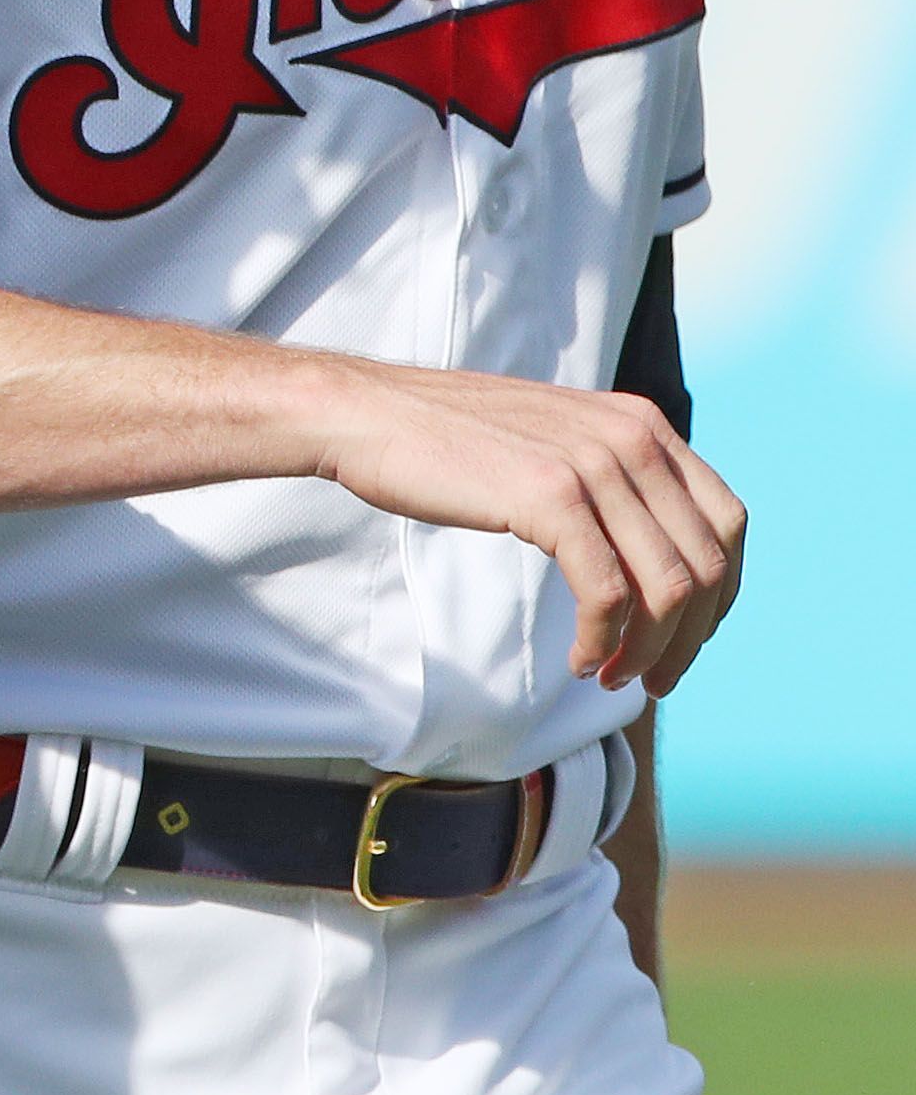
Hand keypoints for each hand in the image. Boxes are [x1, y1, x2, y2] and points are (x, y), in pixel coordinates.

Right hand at [306, 360, 742, 693]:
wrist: (369, 414)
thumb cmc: (449, 440)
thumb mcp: (555, 441)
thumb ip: (610, 475)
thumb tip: (652, 549)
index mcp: (641, 423)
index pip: (727, 521)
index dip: (719, 594)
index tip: (684, 638)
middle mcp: (631, 437)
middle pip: (707, 563)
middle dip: (688, 638)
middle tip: (651, 680)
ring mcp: (592, 463)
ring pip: (667, 587)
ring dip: (650, 650)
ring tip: (612, 677)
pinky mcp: (549, 495)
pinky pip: (609, 594)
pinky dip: (604, 641)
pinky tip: (579, 659)